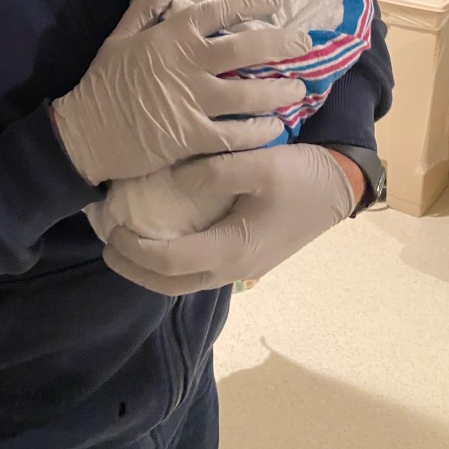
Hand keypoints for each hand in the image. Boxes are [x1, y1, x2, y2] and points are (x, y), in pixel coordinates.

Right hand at [52, 0, 309, 184]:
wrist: (84, 131)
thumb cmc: (102, 82)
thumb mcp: (119, 36)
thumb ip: (147, 7)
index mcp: (171, 36)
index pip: (218, 11)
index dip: (250, 3)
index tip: (274, 2)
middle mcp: (188, 63)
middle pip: (246, 48)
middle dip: (281, 44)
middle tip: (305, 43)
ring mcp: (192, 100)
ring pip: (249, 93)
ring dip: (279, 90)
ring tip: (299, 89)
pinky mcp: (192, 135)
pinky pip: (236, 134)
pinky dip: (259, 131)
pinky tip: (276, 128)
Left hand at [102, 143, 355, 293]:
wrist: (341, 186)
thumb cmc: (301, 176)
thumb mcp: (259, 164)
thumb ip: (214, 172)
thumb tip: (174, 182)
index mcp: (233, 249)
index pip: (168, 262)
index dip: (133, 249)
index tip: (111, 225)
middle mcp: (233, 268)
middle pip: (169, 283)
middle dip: (133, 268)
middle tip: (106, 243)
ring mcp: (242, 267)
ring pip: (184, 280)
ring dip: (150, 268)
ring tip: (126, 242)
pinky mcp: (246, 257)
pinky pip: (198, 268)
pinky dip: (171, 261)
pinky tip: (162, 235)